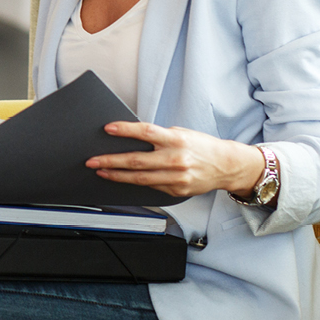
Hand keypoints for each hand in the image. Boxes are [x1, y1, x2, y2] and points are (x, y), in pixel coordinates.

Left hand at [87, 121, 266, 198]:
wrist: (226, 166)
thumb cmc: (202, 146)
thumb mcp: (181, 134)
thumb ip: (159, 137)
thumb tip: (131, 138)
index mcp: (176, 140)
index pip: (146, 132)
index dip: (126, 130)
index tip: (108, 129)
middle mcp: (175, 159)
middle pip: (136, 160)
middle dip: (110, 161)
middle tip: (92, 160)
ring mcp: (176, 178)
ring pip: (139, 179)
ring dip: (117, 175)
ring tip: (101, 171)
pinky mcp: (176, 191)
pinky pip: (150, 187)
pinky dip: (134, 183)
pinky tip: (122, 179)